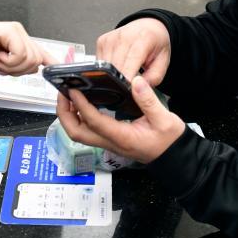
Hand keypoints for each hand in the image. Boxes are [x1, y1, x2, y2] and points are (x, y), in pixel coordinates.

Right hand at [0, 21, 54, 74]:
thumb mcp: (1, 64)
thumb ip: (17, 65)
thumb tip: (35, 69)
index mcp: (18, 40)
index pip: (40, 52)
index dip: (50, 62)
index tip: (58, 70)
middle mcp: (19, 33)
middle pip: (36, 60)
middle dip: (19, 71)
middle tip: (1, 67)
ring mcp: (16, 30)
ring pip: (30, 59)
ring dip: (12, 67)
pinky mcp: (10, 30)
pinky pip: (20, 55)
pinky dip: (8, 62)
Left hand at [56, 76, 184, 163]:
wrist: (174, 157)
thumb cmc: (170, 140)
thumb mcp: (165, 119)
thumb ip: (149, 101)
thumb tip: (135, 80)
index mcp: (122, 137)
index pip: (94, 122)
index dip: (81, 105)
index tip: (74, 89)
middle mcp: (110, 142)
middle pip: (77, 133)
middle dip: (65, 113)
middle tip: (63, 92)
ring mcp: (108, 143)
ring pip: (79, 133)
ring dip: (69, 115)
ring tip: (69, 95)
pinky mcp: (109, 140)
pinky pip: (87, 130)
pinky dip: (79, 116)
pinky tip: (82, 102)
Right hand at [96, 18, 170, 86]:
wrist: (149, 26)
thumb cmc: (156, 43)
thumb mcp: (163, 62)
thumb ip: (152, 78)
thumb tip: (135, 90)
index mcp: (142, 39)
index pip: (129, 64)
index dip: (126, 81)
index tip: (128, 92)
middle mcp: (124, 36)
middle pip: (114, 67)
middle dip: (120, 81)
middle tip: (129, 87)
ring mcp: (110, 38)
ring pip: (105, 67)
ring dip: (113, 75)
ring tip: (126, 73)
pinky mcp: (101, 41)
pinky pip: (100, 63)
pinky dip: (107, 70)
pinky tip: (118, 67)